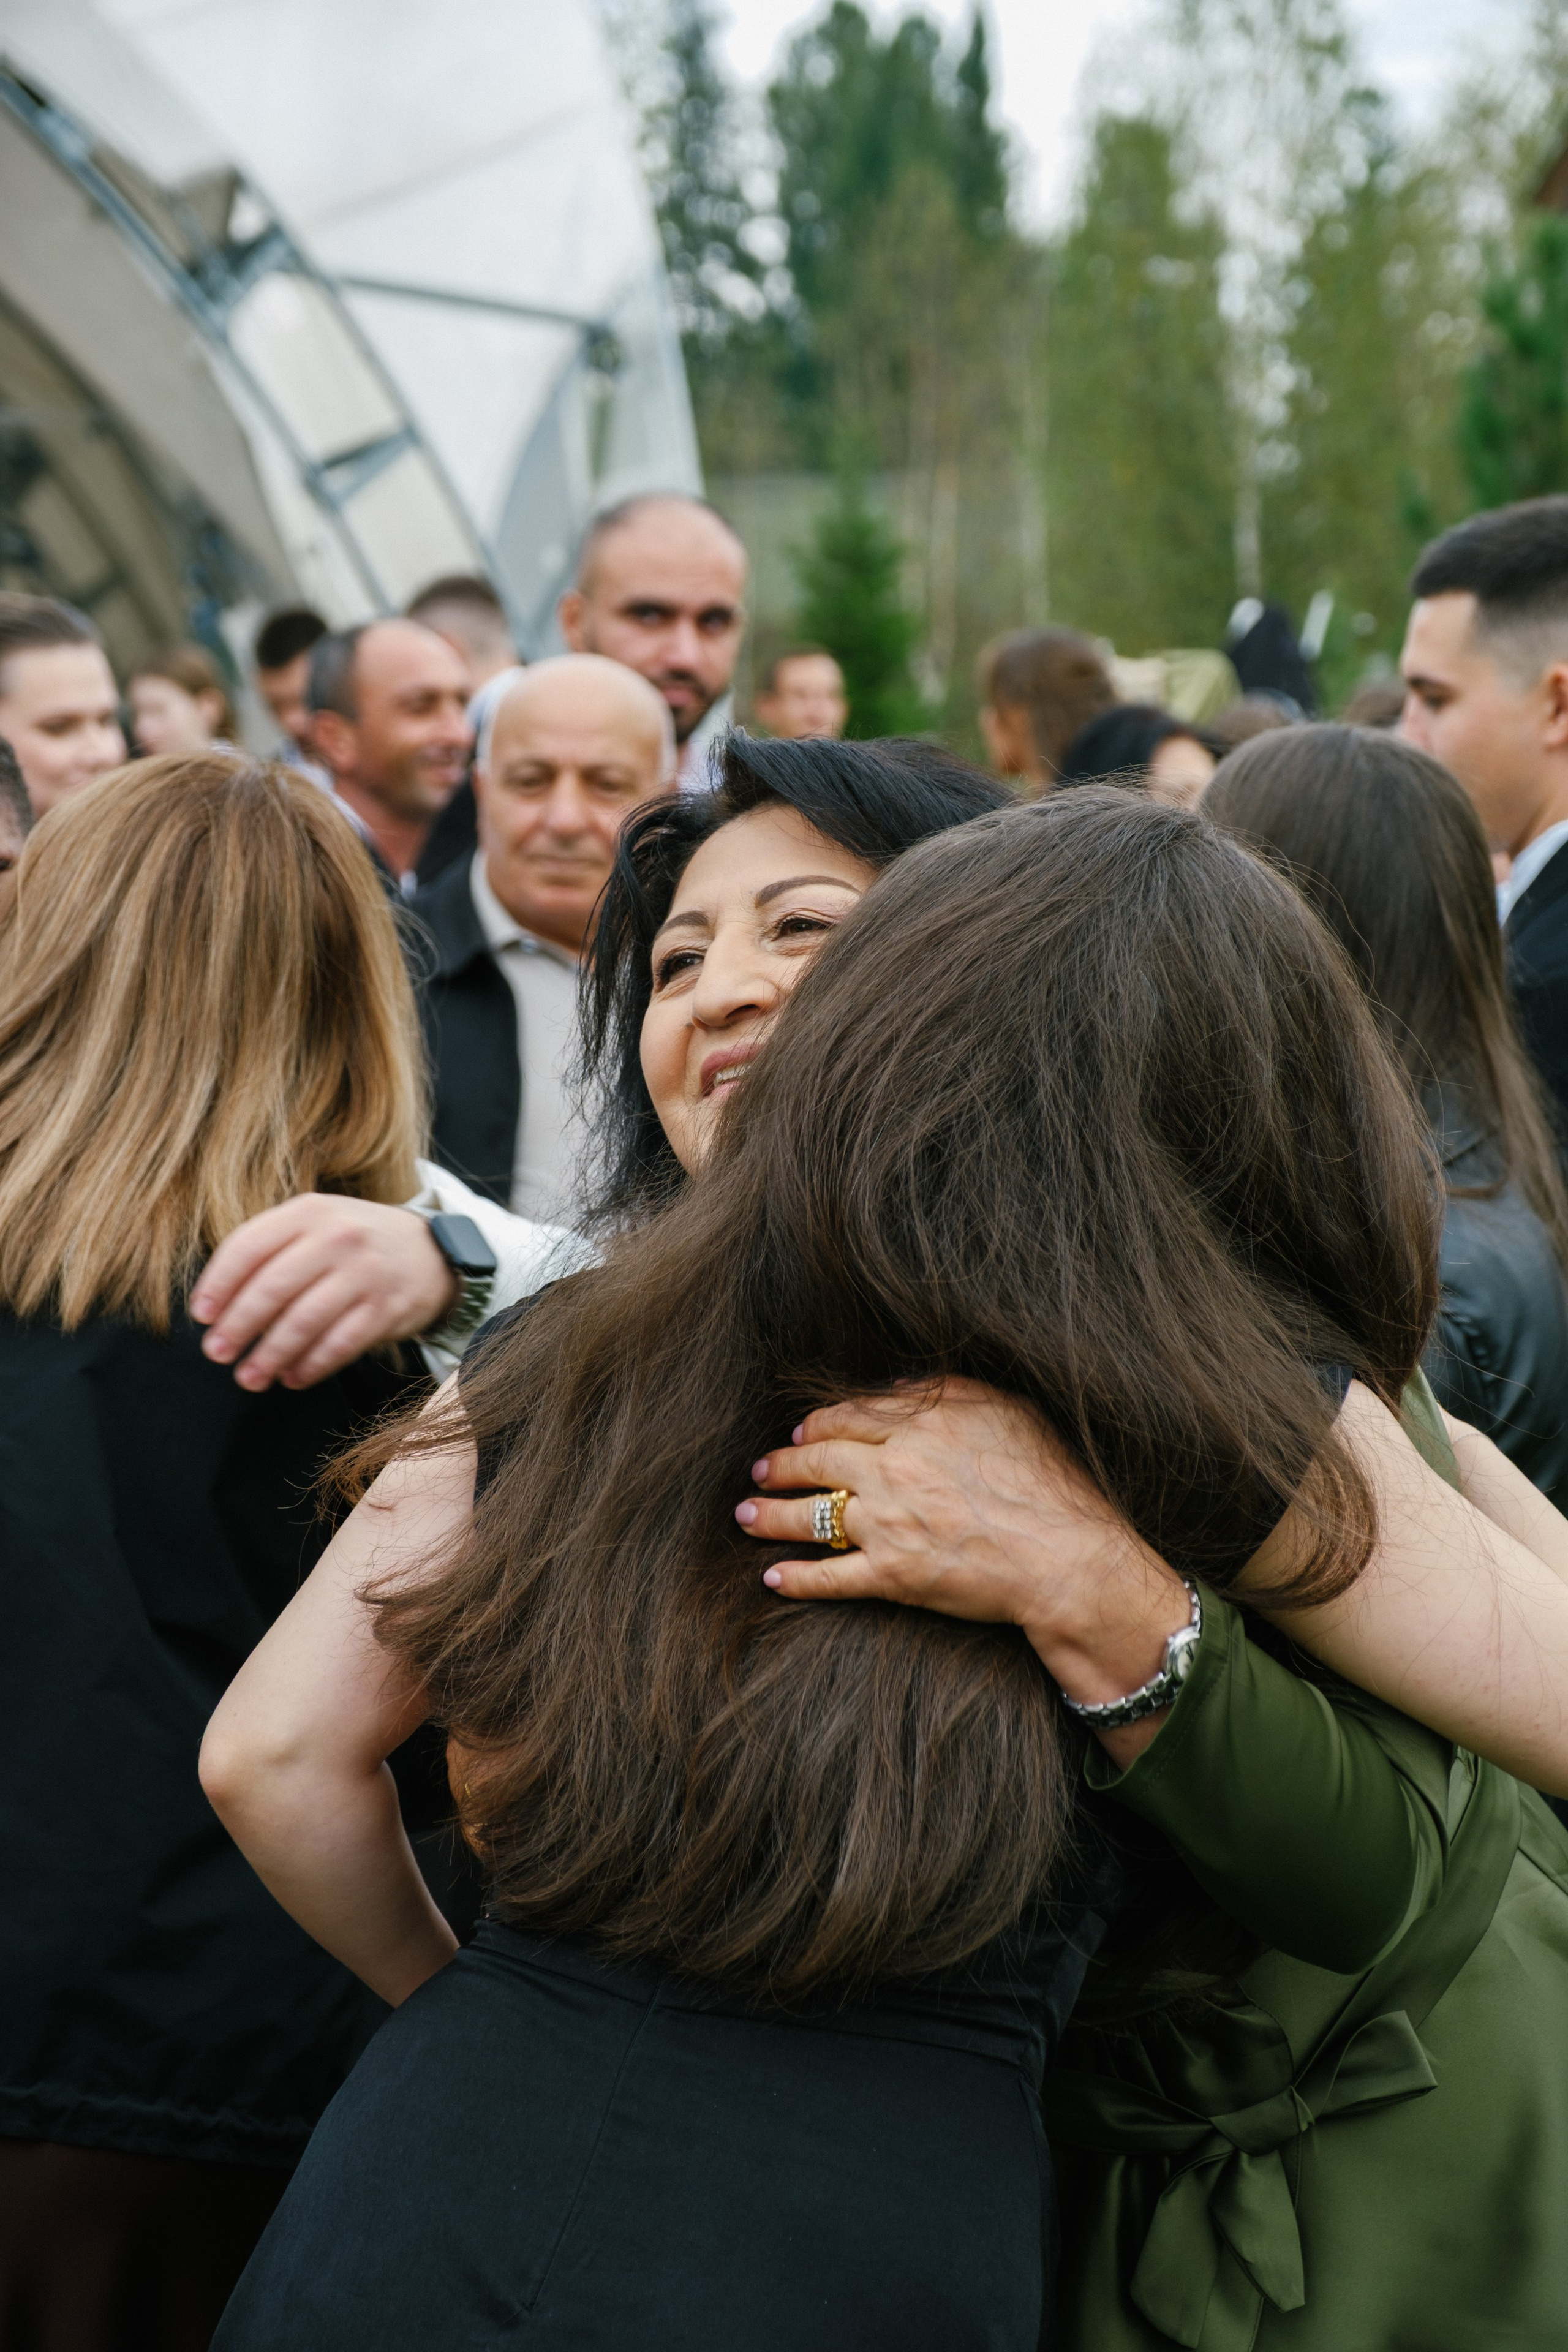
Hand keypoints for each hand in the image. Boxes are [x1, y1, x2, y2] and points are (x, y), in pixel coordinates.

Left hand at [190, 1196, 458, 1390]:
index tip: (201, 1315)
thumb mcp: (315, 1224)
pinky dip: (312, 1365)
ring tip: (250, 1376)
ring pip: (305, 1321)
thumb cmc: (353, 1243)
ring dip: (271, 1354)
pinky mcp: (386, 1308)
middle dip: (238, 1326)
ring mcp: (365, 1273)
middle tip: (217, 1353)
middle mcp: (338, 1237)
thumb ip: (271, 1249)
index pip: (249, 1246)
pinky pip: (341, 1344)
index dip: (219, 1284)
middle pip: (273, 1287)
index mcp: (309, 1211)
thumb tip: (218, 1303)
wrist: (430, 1251)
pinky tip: (293, 1377)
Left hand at [737, 1378, 1192, 1761]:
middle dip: (781, 1465)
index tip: (800, 1431)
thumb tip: (897, 1382)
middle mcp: (895, 1468)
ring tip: (745, 1516)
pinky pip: (831, 1577)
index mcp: (921, 1423)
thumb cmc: (1050, 1482)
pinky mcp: (894, 1576)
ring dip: (770, 1516)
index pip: (849, 1417)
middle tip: (760, 1470)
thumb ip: (949, 1390)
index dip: (816, 1425)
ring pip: (812, 1516)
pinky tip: (772, 1579)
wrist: (1067, 1556)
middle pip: (817, 1459)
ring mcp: (890, 1523)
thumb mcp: (1008, 1412)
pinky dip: (796, 1579)